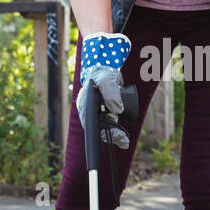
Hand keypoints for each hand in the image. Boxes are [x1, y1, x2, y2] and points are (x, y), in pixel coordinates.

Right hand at [75, 32, 131, 148]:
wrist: (106, 68)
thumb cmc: (103, 73)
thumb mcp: (106, 81)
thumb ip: (111, 93)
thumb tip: (117, 110)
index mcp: (85, 105)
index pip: (90, 123)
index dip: (99, 132)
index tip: (111, 136)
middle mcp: (90, 111)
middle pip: (98, 128)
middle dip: (110, 136)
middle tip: (122, 141)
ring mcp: (97, 112)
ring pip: (105, 128)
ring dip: (114, 135)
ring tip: (124, 141)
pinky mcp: (106, 112)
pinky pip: (110, 125)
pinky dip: (116, 132)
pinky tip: (123, 138)